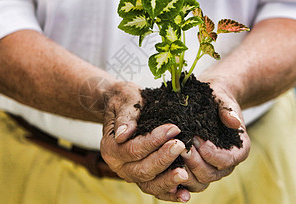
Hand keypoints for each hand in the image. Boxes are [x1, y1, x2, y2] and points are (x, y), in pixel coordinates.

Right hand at [100, 81, 192, 201]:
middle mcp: (118, 165)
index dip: (154, 141)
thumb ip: (126, 117)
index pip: (133, 150)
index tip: (173, 128)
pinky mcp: (144, 178)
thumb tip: (123, 135)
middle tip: (181, 146)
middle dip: (163, 159)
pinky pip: (156, 190)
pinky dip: (170, 194)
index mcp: (110, 147)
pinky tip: (185, 195)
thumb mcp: (125, 100)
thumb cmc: (125, 100)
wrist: (123, 105)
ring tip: (185, 174)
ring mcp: (131, 174)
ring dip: (168, 181)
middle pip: (142, 170)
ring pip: (149, 185)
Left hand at [175, 79, 250, 193]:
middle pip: (211, 174)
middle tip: (180, 147)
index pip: (227, 159)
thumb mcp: (223, 98)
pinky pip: (187, 181)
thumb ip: (228, 110)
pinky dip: (176, 179)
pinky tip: (164, 171)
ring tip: (171, 156)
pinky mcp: (196, 170)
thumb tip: (234, 122)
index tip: (196, 140)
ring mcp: (211, 169)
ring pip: (198, 182)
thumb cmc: (217, 98)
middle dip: (194, 162)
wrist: (209, 99)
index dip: (211, 153)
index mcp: (239, 150)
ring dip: (184, 171)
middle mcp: (226, 164)